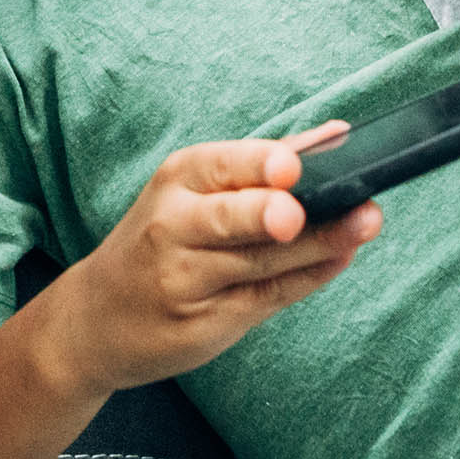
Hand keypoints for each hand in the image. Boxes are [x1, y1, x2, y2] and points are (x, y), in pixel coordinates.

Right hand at [32, 123, 375, 399]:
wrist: (96, 319)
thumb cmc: (160, 240)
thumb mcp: (192, 191)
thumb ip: (263, 167)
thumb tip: (339, 134)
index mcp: (176, 180)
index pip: (221, 165)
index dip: (257, 164)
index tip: (290, 166)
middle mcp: (173, 227)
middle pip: (230, 218)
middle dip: (266, 212)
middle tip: (297, 212)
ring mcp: (186, 279)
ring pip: (260, 261)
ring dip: (318, 244)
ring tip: (363, 224)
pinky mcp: (206, 323)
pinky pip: (267, 296)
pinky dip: (308, 277)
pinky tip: (340, 257)